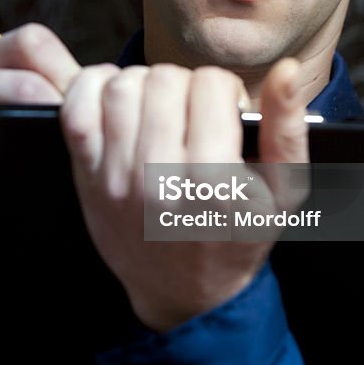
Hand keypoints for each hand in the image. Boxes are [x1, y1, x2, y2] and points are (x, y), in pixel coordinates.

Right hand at [0, 25, 79, 281]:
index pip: (32, 42)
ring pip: (9, 121)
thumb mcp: (4, 123)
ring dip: (40, 153)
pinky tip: (16, 193)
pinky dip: (11, 185)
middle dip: (66, 117)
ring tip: (55, 173)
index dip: (70, 73)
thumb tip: (105, 94)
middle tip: (84, 149)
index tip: (93, 108)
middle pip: (27, 82)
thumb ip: (42, 100)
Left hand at [60, 58, 308, 331]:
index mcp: (213, 181)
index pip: (211, 84)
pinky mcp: (88, 178)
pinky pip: (75, 111)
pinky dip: (90, 87)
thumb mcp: (284, 190)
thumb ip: (287, 126)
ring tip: (160, 104)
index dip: (224, 88)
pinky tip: (116, 96)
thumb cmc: (239, 236)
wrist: (188, 294)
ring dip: (142, 83)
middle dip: (185, 85)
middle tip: (193, 110)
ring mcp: (116, 178)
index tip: (226, 110)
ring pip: (121, 86)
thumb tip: (287, 70)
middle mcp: (159, 178)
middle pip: (164, 80)